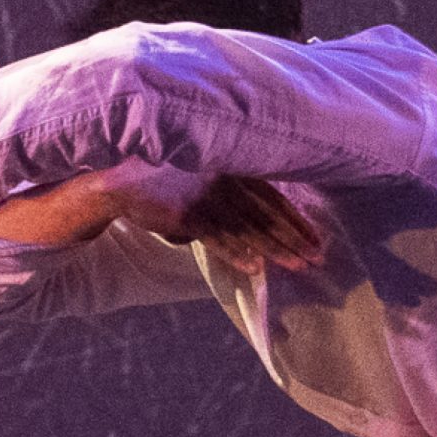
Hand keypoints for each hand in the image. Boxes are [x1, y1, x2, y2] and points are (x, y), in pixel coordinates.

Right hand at [93, 162, 326, 271]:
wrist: (120, 180)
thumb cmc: (163, 179)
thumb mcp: (200, 176)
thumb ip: (227, 188)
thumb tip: (253, 219)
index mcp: (229, 169)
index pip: (271, 195)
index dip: (294, 217)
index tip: (315, 237)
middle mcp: (221, 181)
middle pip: (265, 213)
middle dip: (292, 237)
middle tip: (316, 257)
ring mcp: (204, 197)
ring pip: (248, 228)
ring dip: (274, 249)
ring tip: (296, 266)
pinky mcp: (186, 214)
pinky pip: (217, 238)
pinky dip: (237, 253)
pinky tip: (255, 268)